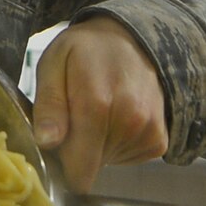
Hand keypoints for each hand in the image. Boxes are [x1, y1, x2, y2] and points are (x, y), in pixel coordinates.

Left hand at [31, 17, 167, 192]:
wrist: (131, 39)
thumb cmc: (85, 51)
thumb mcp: (53, 64)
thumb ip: (48, 105)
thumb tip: (46, 142)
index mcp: (98, 104)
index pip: (77, 167)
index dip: (59, 163)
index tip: (53, 144)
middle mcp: (130, 121)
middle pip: (90, 166)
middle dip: (76, 150)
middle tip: (74, 116)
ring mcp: (149, 132)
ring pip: (107, 162)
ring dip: (96, 146)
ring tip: (97, 111)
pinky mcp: (159, 141)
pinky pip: (127, 158)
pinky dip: (116, 145)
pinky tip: (114, 118)